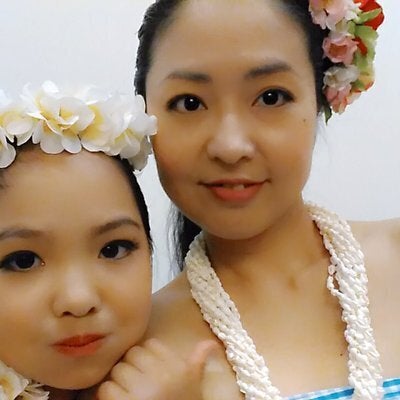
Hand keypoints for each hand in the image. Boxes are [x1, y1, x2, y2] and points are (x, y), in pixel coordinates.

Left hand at [97, 338, 216, 399]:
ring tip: (128, 394)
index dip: (147, 357)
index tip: (150, 370)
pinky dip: (109, 396)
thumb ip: (198, 361)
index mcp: (179, 368)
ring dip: (119, 382)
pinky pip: (106, 388)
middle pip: (133, 354)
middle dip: (132, 367)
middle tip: (137, 383)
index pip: (151, 344)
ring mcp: (143, 391)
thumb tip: (210, 343)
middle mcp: (163, 376)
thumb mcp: (195, 385)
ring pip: (118, 370)